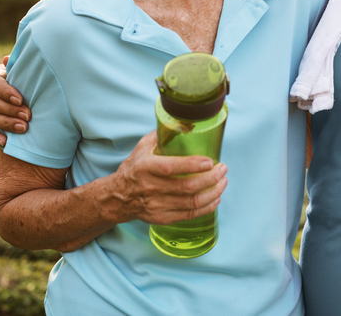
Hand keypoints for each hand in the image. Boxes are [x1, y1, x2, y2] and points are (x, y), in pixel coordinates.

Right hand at [0, 56, 30, 147]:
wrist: (44, 104)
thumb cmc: (38, 83)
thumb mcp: (33, 74)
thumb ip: (23, 66)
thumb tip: (7, 59)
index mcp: (0, 77)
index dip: (4, 91)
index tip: (20, 99)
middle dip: (9, 109)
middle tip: (28, 115)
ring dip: (6, 123)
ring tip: (24, 128)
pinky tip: (6, 142)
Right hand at [110, 131, 228, 224]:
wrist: (118, 197)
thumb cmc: (134, 169)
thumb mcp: (142, 148)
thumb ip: (162, 135)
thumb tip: (184, 122)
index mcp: (145, 168)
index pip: (171, 167)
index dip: (193, 165)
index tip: (211, 161)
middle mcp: (151, 188)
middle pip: (187, 187)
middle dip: (211, 178)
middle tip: (223, 169)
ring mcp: (157, 205)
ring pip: (191, 202)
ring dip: (213, 192)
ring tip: (223, 182)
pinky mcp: (162, 218)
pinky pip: (189, 215)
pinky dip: (206, 207)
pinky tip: (215, 198)